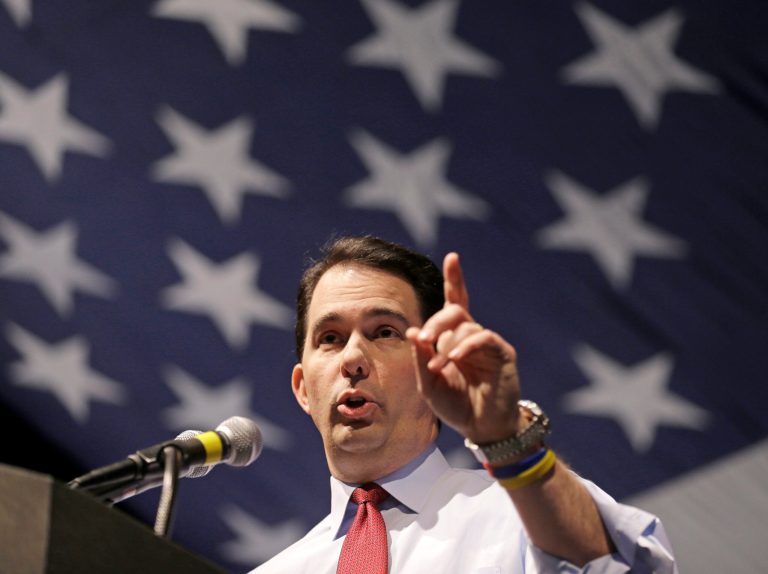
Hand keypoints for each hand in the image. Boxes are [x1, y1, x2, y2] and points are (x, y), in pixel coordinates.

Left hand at [406, 253, 522, 443]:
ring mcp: (487, 343)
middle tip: (423, 339)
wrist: (481, 428)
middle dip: (435, 322)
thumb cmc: (455, 405)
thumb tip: (412, 332)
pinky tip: (456, 359)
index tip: (453, 257)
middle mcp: (470, 335)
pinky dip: (466, 346)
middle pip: (454, 311)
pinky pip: (482, 338)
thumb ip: (421, 358)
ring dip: (446, 346)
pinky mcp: (502, 352)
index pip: (454, 302)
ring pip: (465, 327)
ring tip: (438, 367)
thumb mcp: (429, 384)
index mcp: (453, 338)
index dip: (455, 279)